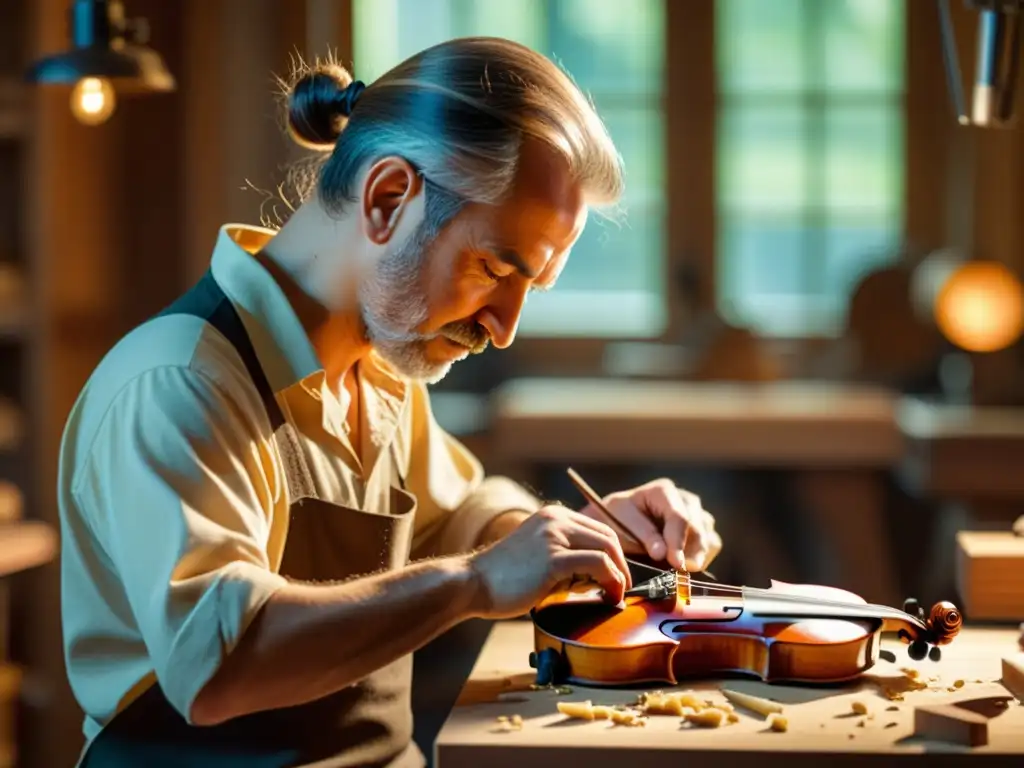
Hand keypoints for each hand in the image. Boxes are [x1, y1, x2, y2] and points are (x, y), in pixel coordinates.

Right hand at [467, 504, 631, 618]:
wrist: (473, 583)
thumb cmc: (502, 577)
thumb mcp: (537, 552)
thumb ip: (563, 554)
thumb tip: (596, 574)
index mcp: (552, 515)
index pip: (599, 528)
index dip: (614, 554)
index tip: (617, 575)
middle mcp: (556, 519)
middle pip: (608, 536)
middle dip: (621, 564)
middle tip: (622, 588)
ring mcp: (554, 536)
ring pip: (607, 549)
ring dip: (619, 575)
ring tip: (616, 595)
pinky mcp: (554, 558)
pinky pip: (598, 565)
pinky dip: (611, 581)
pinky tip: (608, 596)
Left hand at [580, 478, 721, 572]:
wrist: (618, 520)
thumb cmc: (617, 519)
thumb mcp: (622, 522)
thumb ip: (644, 536)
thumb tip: (662, 554)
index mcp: (663, 490)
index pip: (679, 517)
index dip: (678, 542)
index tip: (676, 564)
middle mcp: (685, 499)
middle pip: (697, 528)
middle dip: (688, 553)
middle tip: (676, 572)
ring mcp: (697, 513)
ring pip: (709, 538)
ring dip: (695, 556)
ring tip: (675, 569)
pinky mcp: (703, 528)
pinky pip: (713, 545)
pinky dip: (702, 558)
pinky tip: (682, 565)